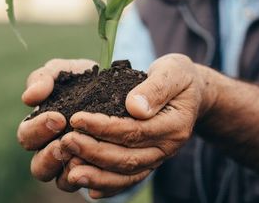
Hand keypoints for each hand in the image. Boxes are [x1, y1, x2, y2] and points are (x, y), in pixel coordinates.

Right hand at [16, 58, 96, 190]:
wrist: (120, 87)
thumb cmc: (84, 79)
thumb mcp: (64, 71)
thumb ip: (43, 78)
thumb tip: (29, 97)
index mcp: (39, 128)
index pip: (26, 137)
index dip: (38, 130)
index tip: (58, 118)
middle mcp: (52, 151)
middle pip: (39, 168)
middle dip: (50, 156)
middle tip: (66, 142)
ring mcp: (73, 165)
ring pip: (63, 183)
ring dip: (71, 171)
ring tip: (85, 156)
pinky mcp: (97, 173)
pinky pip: (92, 186)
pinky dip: (96, 178)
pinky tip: (104, 165)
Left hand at [60, 53, 214, 198]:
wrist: (192, 93)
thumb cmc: (179, 77)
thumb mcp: (174, 71)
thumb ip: (156, 88)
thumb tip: (135, 107)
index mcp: (174, 125)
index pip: (135, 131)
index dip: (104, 127)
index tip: (77, 119)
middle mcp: (167, 148)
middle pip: (127, 157)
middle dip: (94, 152)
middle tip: (65, 142)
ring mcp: (158, 158)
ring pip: (126, 174)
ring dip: (96, 175)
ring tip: (70, 171)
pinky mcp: (148, 163)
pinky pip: (128, 180)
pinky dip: (108, 186)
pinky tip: (87, 186)